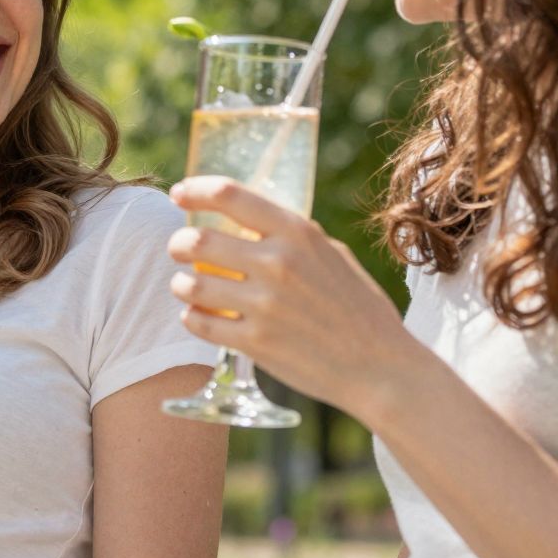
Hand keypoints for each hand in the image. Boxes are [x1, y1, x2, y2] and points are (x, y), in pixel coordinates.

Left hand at [167, 177, 413, 423]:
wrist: (380, 367)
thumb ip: (291, 237)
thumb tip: (248, 222)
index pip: (229, 195)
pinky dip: (192, 316)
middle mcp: (278, 263)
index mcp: (297, 233)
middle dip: (178, 242)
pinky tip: (199, 315)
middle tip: (178, 248)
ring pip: (190, 283)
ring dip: (181, 283)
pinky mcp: (254, 343)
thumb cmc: (359, 308)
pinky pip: (198, 322)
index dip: (195, 190)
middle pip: (197, 239)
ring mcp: (264, 304)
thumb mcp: (332, 255)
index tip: (178, 194)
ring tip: (186, 286)